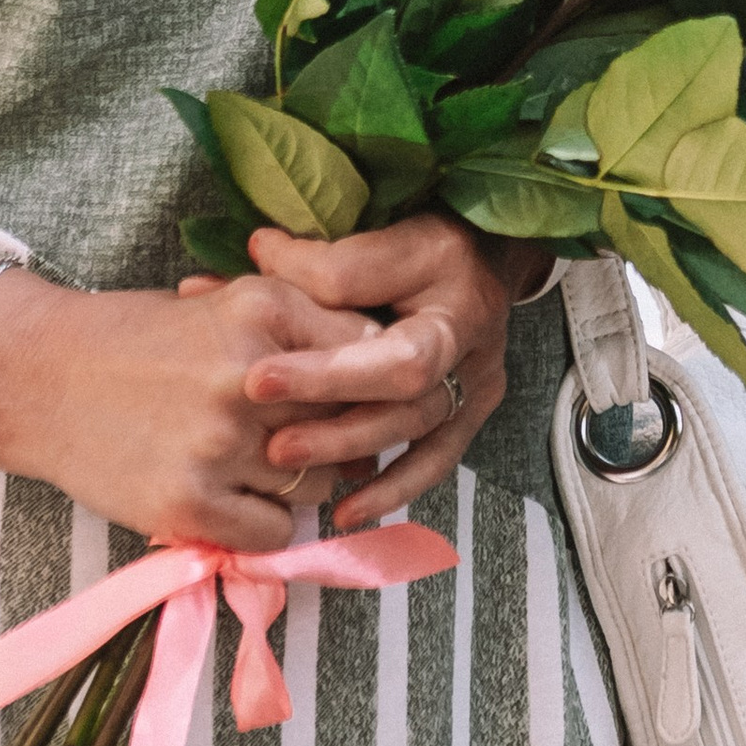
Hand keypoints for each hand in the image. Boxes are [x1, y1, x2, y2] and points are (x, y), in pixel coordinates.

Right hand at [0, 267, 387, 554]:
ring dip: (299, 483)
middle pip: (350, 426)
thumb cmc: (139, 338)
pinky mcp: (190, 503)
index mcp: (265, 311)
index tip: (354, 401)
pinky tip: (231, 496)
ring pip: (318, 484)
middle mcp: (251, 376)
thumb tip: (386, 365)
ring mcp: (220, 443)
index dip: (369, 388)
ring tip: (253, 464)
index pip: (368, 362)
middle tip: (305, 440)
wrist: (38, 377)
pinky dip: (263, 522)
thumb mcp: (225, 304)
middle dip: (340, 438)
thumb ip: (304, 326)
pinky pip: (275, 531)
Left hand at [231, 214, 524, 524]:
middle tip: (270, 437)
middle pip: (403, 389)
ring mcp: (475, 386)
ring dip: (349, 448)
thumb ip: (325, 256)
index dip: (327, 363)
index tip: (260, 377)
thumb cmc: (429, 246)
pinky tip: (347, 510)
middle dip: (331, 413)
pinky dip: (392, 488)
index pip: (389, 334)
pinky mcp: (468, 416)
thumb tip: (261, 254)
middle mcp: (472, 347)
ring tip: (287, 463)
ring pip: (413, 428)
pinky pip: (434, 462)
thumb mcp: (386, 235)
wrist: (485, 260)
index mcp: (454, 296)